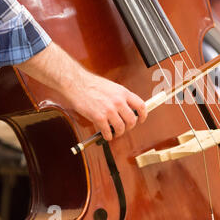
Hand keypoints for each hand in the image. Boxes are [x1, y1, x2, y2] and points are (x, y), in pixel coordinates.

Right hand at [16, 42, 147, 141]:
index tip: (141, 120)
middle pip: (132, 120)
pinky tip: (105, 134)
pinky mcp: (99, 117)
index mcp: (123, 93)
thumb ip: (121, 97)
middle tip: (124, 128)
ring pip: (121, 128)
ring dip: (118, 133)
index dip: (143, 115)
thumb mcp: (112, 87)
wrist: (76, 84)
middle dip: (129, 127)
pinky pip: (107, 132)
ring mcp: (109, 110)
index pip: (141, 106)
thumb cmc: (91, 84)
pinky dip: (108, 136)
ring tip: (114, 133)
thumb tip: (127, 108)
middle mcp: (119, 102)